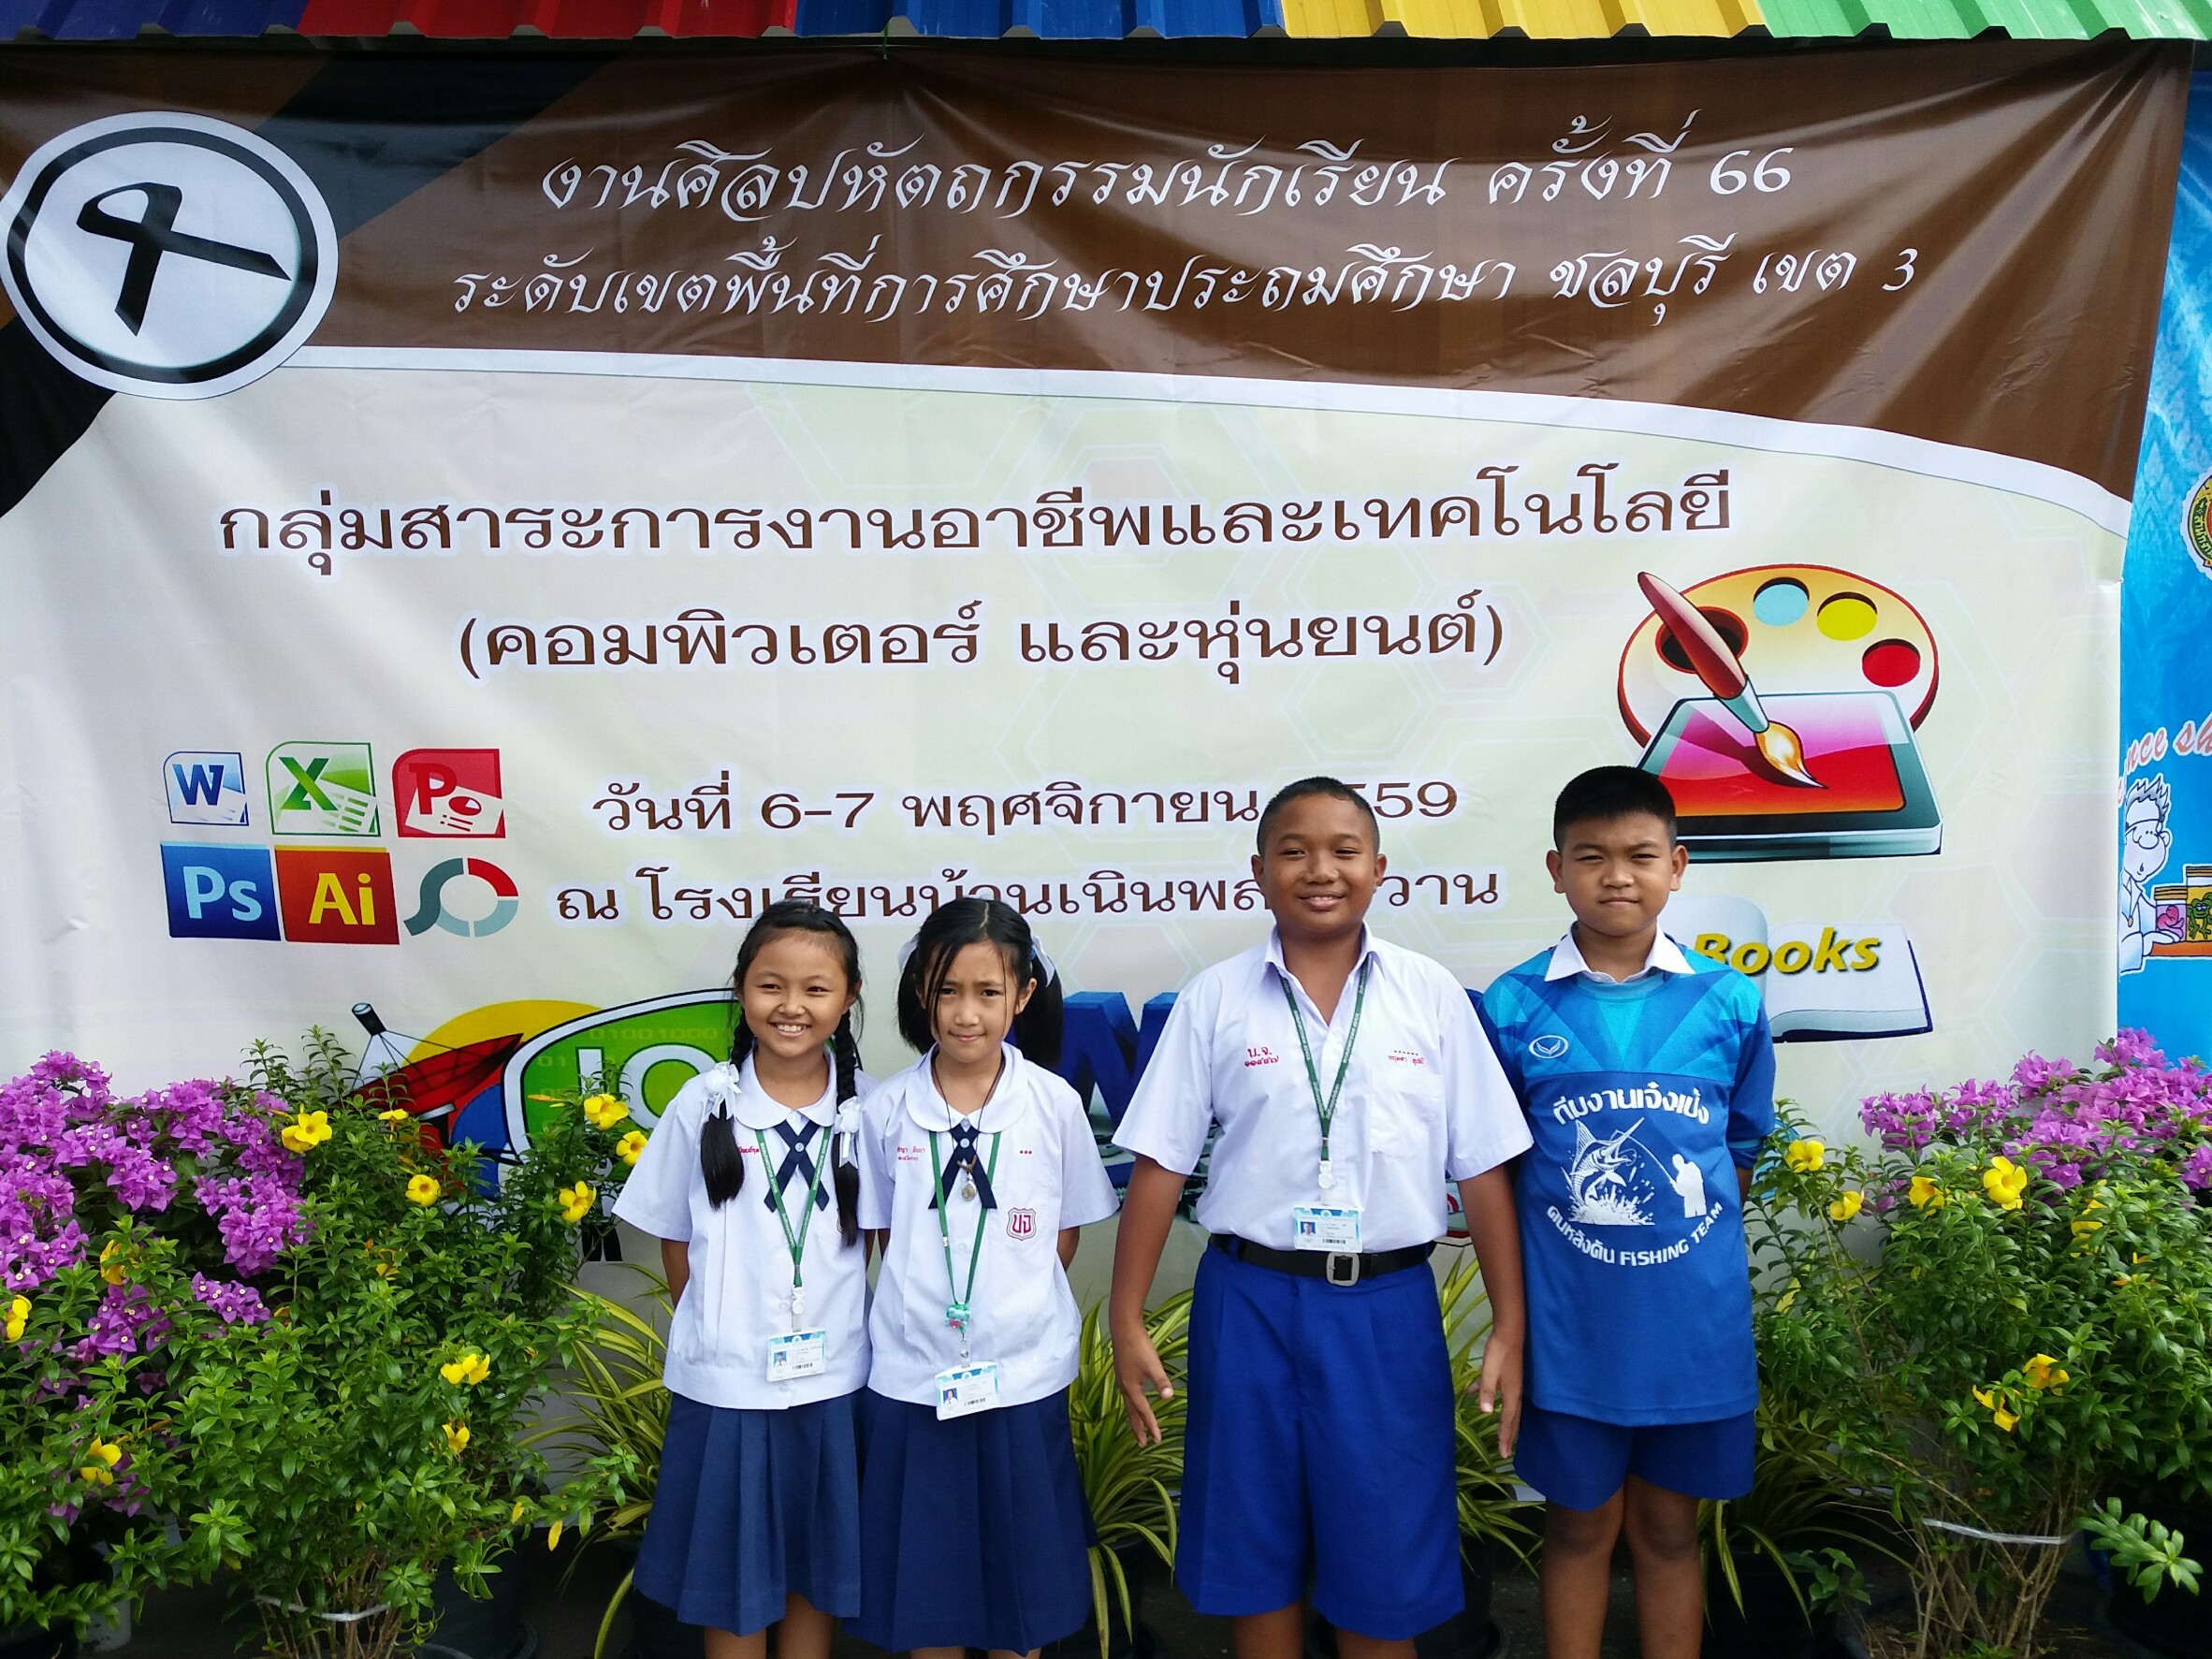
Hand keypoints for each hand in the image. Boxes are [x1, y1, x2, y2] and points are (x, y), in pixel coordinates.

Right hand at [1112, 1319, 1173, 1445]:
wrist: (1123, 1328)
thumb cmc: (1139, 1346)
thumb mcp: (1153, 1365)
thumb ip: (1161, 1381)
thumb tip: (1169, 1397)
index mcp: (1132, 1388)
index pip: (1144, 1412)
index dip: (1151, 1426)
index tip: (1157, 1440)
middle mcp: (1124, 1387)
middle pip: (1132, 1412)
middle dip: (1137, 1428)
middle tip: (1141, 1444)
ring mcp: (1121, 1379)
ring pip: (1128, 1404)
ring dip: (1133, 1416)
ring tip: (1137, 1426)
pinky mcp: (1122, 1371)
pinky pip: (1126, 1394)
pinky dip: (1131, 1403)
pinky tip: (1134, 1399)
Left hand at [1472, 1331, 1522, 1459]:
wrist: (1510, 1331)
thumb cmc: (1499, 1352)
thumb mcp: (1489, 1372)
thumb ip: (1486, 1391)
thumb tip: (1486, 1413)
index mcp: (1511, 1394)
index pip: (1508, 1421)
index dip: (1505, 1438)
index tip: (1503, 1455)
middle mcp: (1514, 1392)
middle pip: (1512, 1418)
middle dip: (1508, 1435)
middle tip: (1506, 1452)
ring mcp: (1512, 1383)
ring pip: (1507, 1407)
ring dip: (1503, 1421)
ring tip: (1499, 1432)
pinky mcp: (1507, 1375)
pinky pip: (1499, 1392)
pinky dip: (1488, 1397)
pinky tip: (1472, 1392)